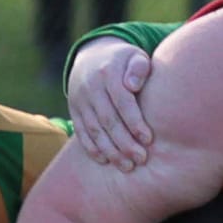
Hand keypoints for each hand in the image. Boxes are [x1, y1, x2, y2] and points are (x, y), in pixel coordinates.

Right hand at [66, 39, 154, 167]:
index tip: (148, 140)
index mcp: (108, 73)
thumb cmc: (123, 61)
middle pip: (108, 120)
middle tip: (140, 159)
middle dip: (124, 143)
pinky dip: (92, 149)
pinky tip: (106, 160)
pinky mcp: (74, 110)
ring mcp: (80, 100)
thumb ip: (139, 67)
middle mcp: (91, 87)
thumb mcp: (134, 56)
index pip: (122, 101)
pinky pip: (81, 132)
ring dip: (110, 151)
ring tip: (127, 166)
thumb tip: (133, 85)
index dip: (135, 122)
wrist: (91, 55)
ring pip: (94, 130)